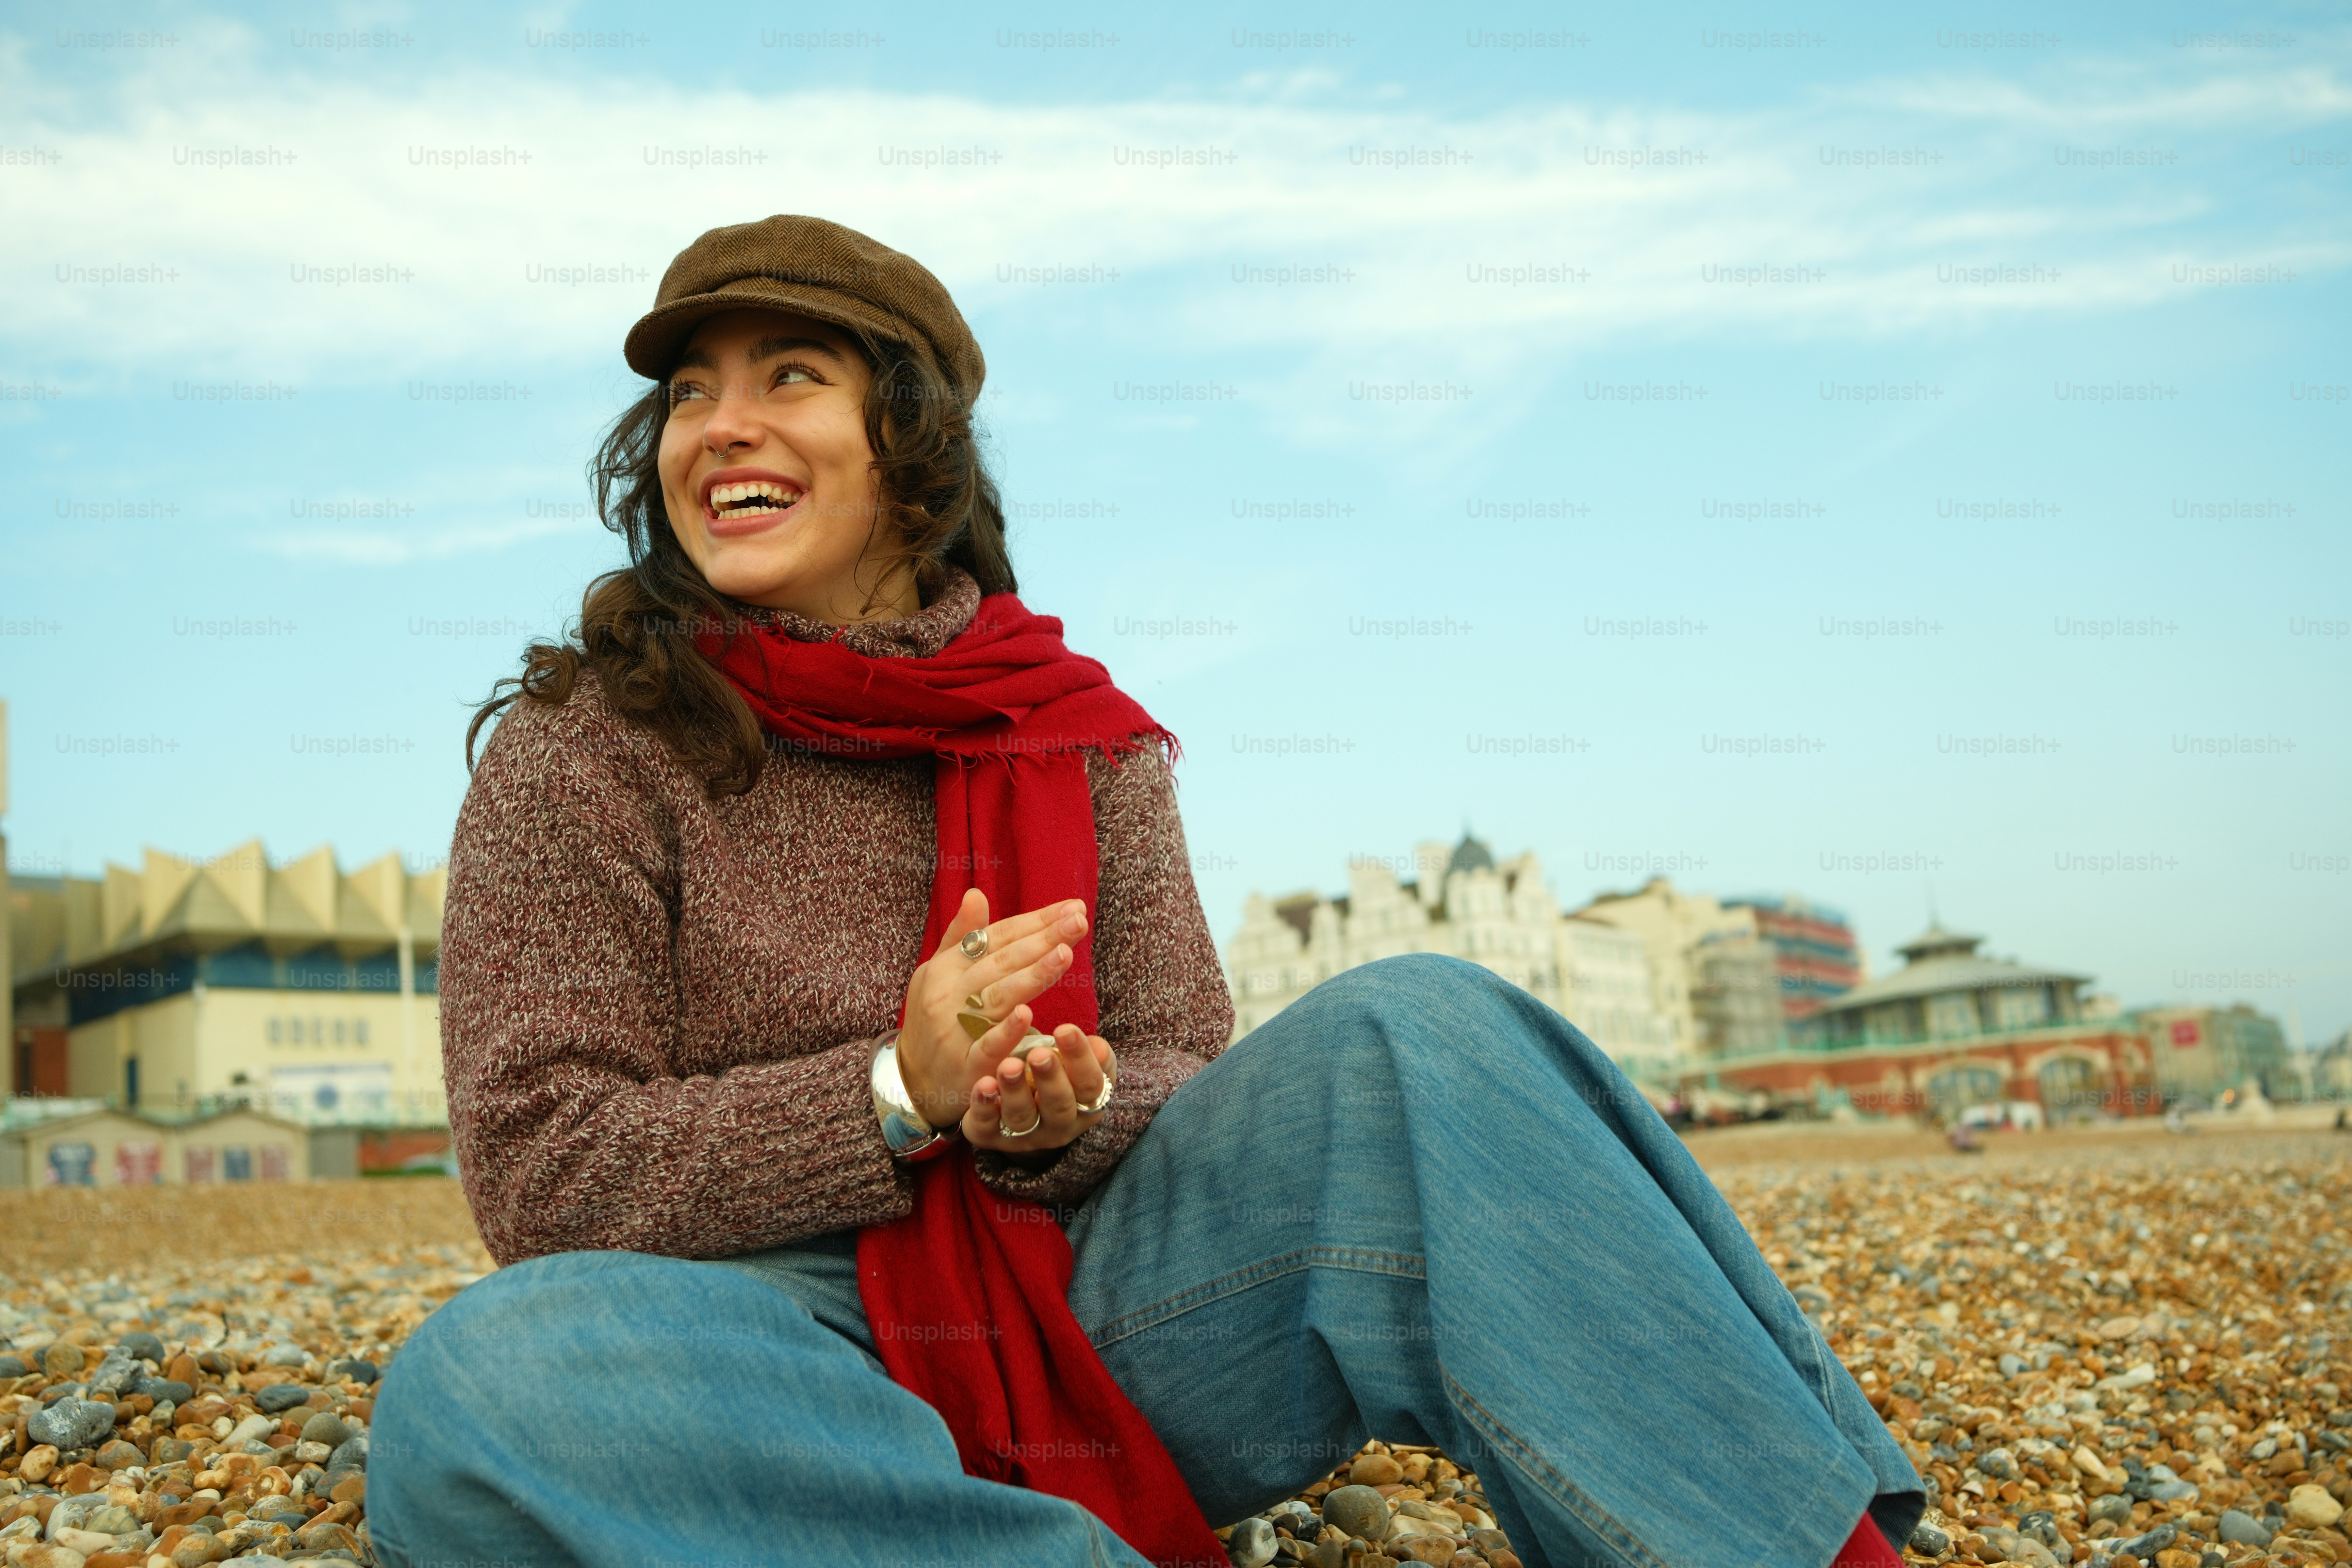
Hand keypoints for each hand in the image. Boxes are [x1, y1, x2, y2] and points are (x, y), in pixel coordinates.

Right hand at [898, 888, 1088, 1130]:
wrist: (910, 1079)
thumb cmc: (933, 1018)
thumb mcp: (937, 973)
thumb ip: (962, 937)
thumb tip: (976, 893)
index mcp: (948, 968)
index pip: (998, 938)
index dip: (1035, 921)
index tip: (1072, 907)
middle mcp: (950, 995)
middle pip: (1004, 962)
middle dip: (1043, 939)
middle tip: (1078, 920)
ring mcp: (956, 1031)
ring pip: (999, 997)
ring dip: (1033, 974)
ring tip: (1065, 952)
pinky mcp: (965, 1066)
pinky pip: (987, 1047)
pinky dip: (1006, 1031)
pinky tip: (1028, 1015)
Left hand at [964, 1024, 1116, 1154]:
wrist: (1030, 1117)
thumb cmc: (1061, 1079)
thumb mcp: (1081, 1066)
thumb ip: (1092, 1055)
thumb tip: (1098, 1046)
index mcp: (1086, 1107)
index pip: (1090, 1085)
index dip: (1080, 1059)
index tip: (1065, 1029)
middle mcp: (1059, 1126)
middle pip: (1058, 1106)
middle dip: (1049, 1079)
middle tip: (1039, 1053)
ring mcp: (1025, 1136)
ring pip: (1022, 1117)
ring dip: (1015, 1091)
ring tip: (1008, 1065)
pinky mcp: (992, 1137)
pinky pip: (987, 1126)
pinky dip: (984, 1106)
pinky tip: (983, 1084)